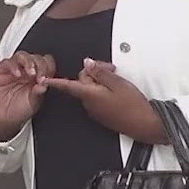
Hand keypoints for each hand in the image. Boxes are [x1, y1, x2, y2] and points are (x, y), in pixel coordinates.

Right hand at [0, 51, 53, 140]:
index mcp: (38, 77)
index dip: (48, 68)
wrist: (2, 119)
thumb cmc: (18, 111)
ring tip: (30, 73)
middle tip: (39, 77)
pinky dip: (13, 66)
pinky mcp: (2, 70)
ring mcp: (15, 69)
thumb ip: (39, 92)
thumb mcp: (34, 103)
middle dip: (40, 66)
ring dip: (28, 62)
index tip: (47, 78)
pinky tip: (17, 75)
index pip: (47, 64)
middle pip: (37, 58)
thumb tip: (45, 83)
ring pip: (23, 56)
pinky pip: (8, 62)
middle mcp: (27, 71)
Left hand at [41, 60, 164, 142]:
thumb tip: (88, 64)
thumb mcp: (117, 83)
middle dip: (93, 72)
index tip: (44, 79)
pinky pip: (97, 97)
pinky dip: (103, 90)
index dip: (55, 81)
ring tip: (116, 80)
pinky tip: (116, 90)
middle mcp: (89, 104)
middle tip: (110, 69)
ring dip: (100, 81)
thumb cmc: (133, 106)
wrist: (144, 124)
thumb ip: (100, 72)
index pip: (68, 85)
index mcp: (90, 95)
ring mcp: (95, 110)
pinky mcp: (102, 114)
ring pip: (90, 89)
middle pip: (82, 82)